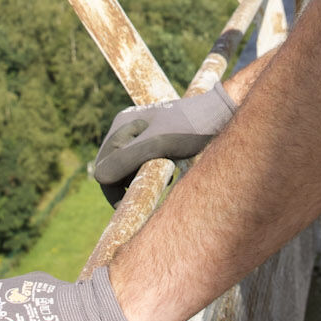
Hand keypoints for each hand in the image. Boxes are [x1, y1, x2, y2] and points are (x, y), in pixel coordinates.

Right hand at [91, 81, 237, 204]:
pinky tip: (170, 171)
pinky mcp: (156, 140)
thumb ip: (126, 160)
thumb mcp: (157, 144)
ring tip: (165, 178)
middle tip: (153, 190)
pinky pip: (144, 164)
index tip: (130, 206)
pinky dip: (153, 173)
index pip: (104, 167)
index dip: (113, 190)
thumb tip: (99, 177)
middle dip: (129, 184)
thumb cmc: (192, 127)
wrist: (222, 113)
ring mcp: (140, 134)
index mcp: (121, 125)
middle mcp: (126, 128)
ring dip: (141, 180)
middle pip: (114, 169)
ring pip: (129, 168)